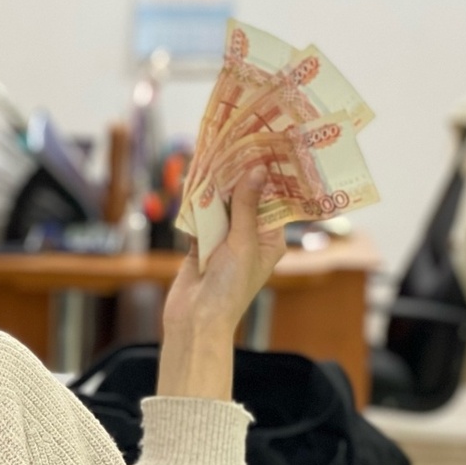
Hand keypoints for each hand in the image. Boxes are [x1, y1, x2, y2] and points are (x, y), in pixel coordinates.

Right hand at [157, 169, 286, 398]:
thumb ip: (246, 206)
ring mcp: (223, 241)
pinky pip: (200, 218)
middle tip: (236, 146)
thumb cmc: (229, 288)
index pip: (272, 202)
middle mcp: (248, 239)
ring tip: (214, 157)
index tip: (265, 151)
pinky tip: (193, 181)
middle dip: (239, 178)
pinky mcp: (200, 245)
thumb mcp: (242, 242)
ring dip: (216, 188)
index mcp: (269, 241)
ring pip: (221, 207)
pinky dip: (196, 203)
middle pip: (245, 201)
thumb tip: (256, 171)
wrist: (195, 318)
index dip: (269, 178)